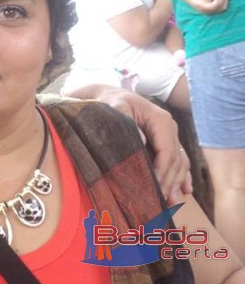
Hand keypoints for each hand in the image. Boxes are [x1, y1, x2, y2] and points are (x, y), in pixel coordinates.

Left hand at [93, 88, 191, 203]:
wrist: (112, 96)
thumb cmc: (112, 103)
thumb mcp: (116, 107)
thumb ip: (125, 119)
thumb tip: (141, 140)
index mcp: (161, 120)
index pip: (167, 152)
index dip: (163, 172)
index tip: (156, 188)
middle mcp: (170, 128)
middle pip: (176, 160)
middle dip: (170, 181)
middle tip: (162, 200)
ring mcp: (170, 135)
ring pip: (180, 162)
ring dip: (177, 182)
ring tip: (172, 201)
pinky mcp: (165, 140)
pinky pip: (178, 160)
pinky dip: (182, 175)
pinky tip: (184, 190)